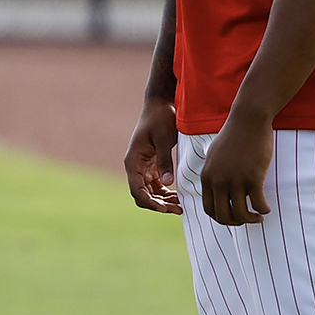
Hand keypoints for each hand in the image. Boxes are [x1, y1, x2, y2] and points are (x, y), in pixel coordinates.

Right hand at [124, 97, 180, 214]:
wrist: (160, 104)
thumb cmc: (161, 119)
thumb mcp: (164, 139)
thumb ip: (165, 161)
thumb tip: (168, 182)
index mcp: (133, 161)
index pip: (137, 189)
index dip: (150, 202)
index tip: (165, 209)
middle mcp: (135, 166)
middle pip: (142, 194)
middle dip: (158, 205)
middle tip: (179, 210)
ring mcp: (142, 166)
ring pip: (149, 192)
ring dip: (163, 200)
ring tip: (181, 205)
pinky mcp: (151, 165)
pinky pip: (155, 184)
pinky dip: (165, 192)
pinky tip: (179, 195)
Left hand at [198, 113, 273, 225]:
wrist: (247, 120)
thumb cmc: (233, 137)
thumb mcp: (214, 157)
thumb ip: (213, 174)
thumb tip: (219, 191)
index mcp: (207, 178)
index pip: (209, 209)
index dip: (221, 218)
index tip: (233, 217)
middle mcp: (218, 182)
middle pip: (223, 216)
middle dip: (236, 223)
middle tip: (248, 220)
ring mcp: (235, 180)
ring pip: (241, 214)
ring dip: (251, 220)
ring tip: (259, 217)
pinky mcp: (253, 177)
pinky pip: (258, 203)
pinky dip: (263, 210)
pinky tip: (267, 208)